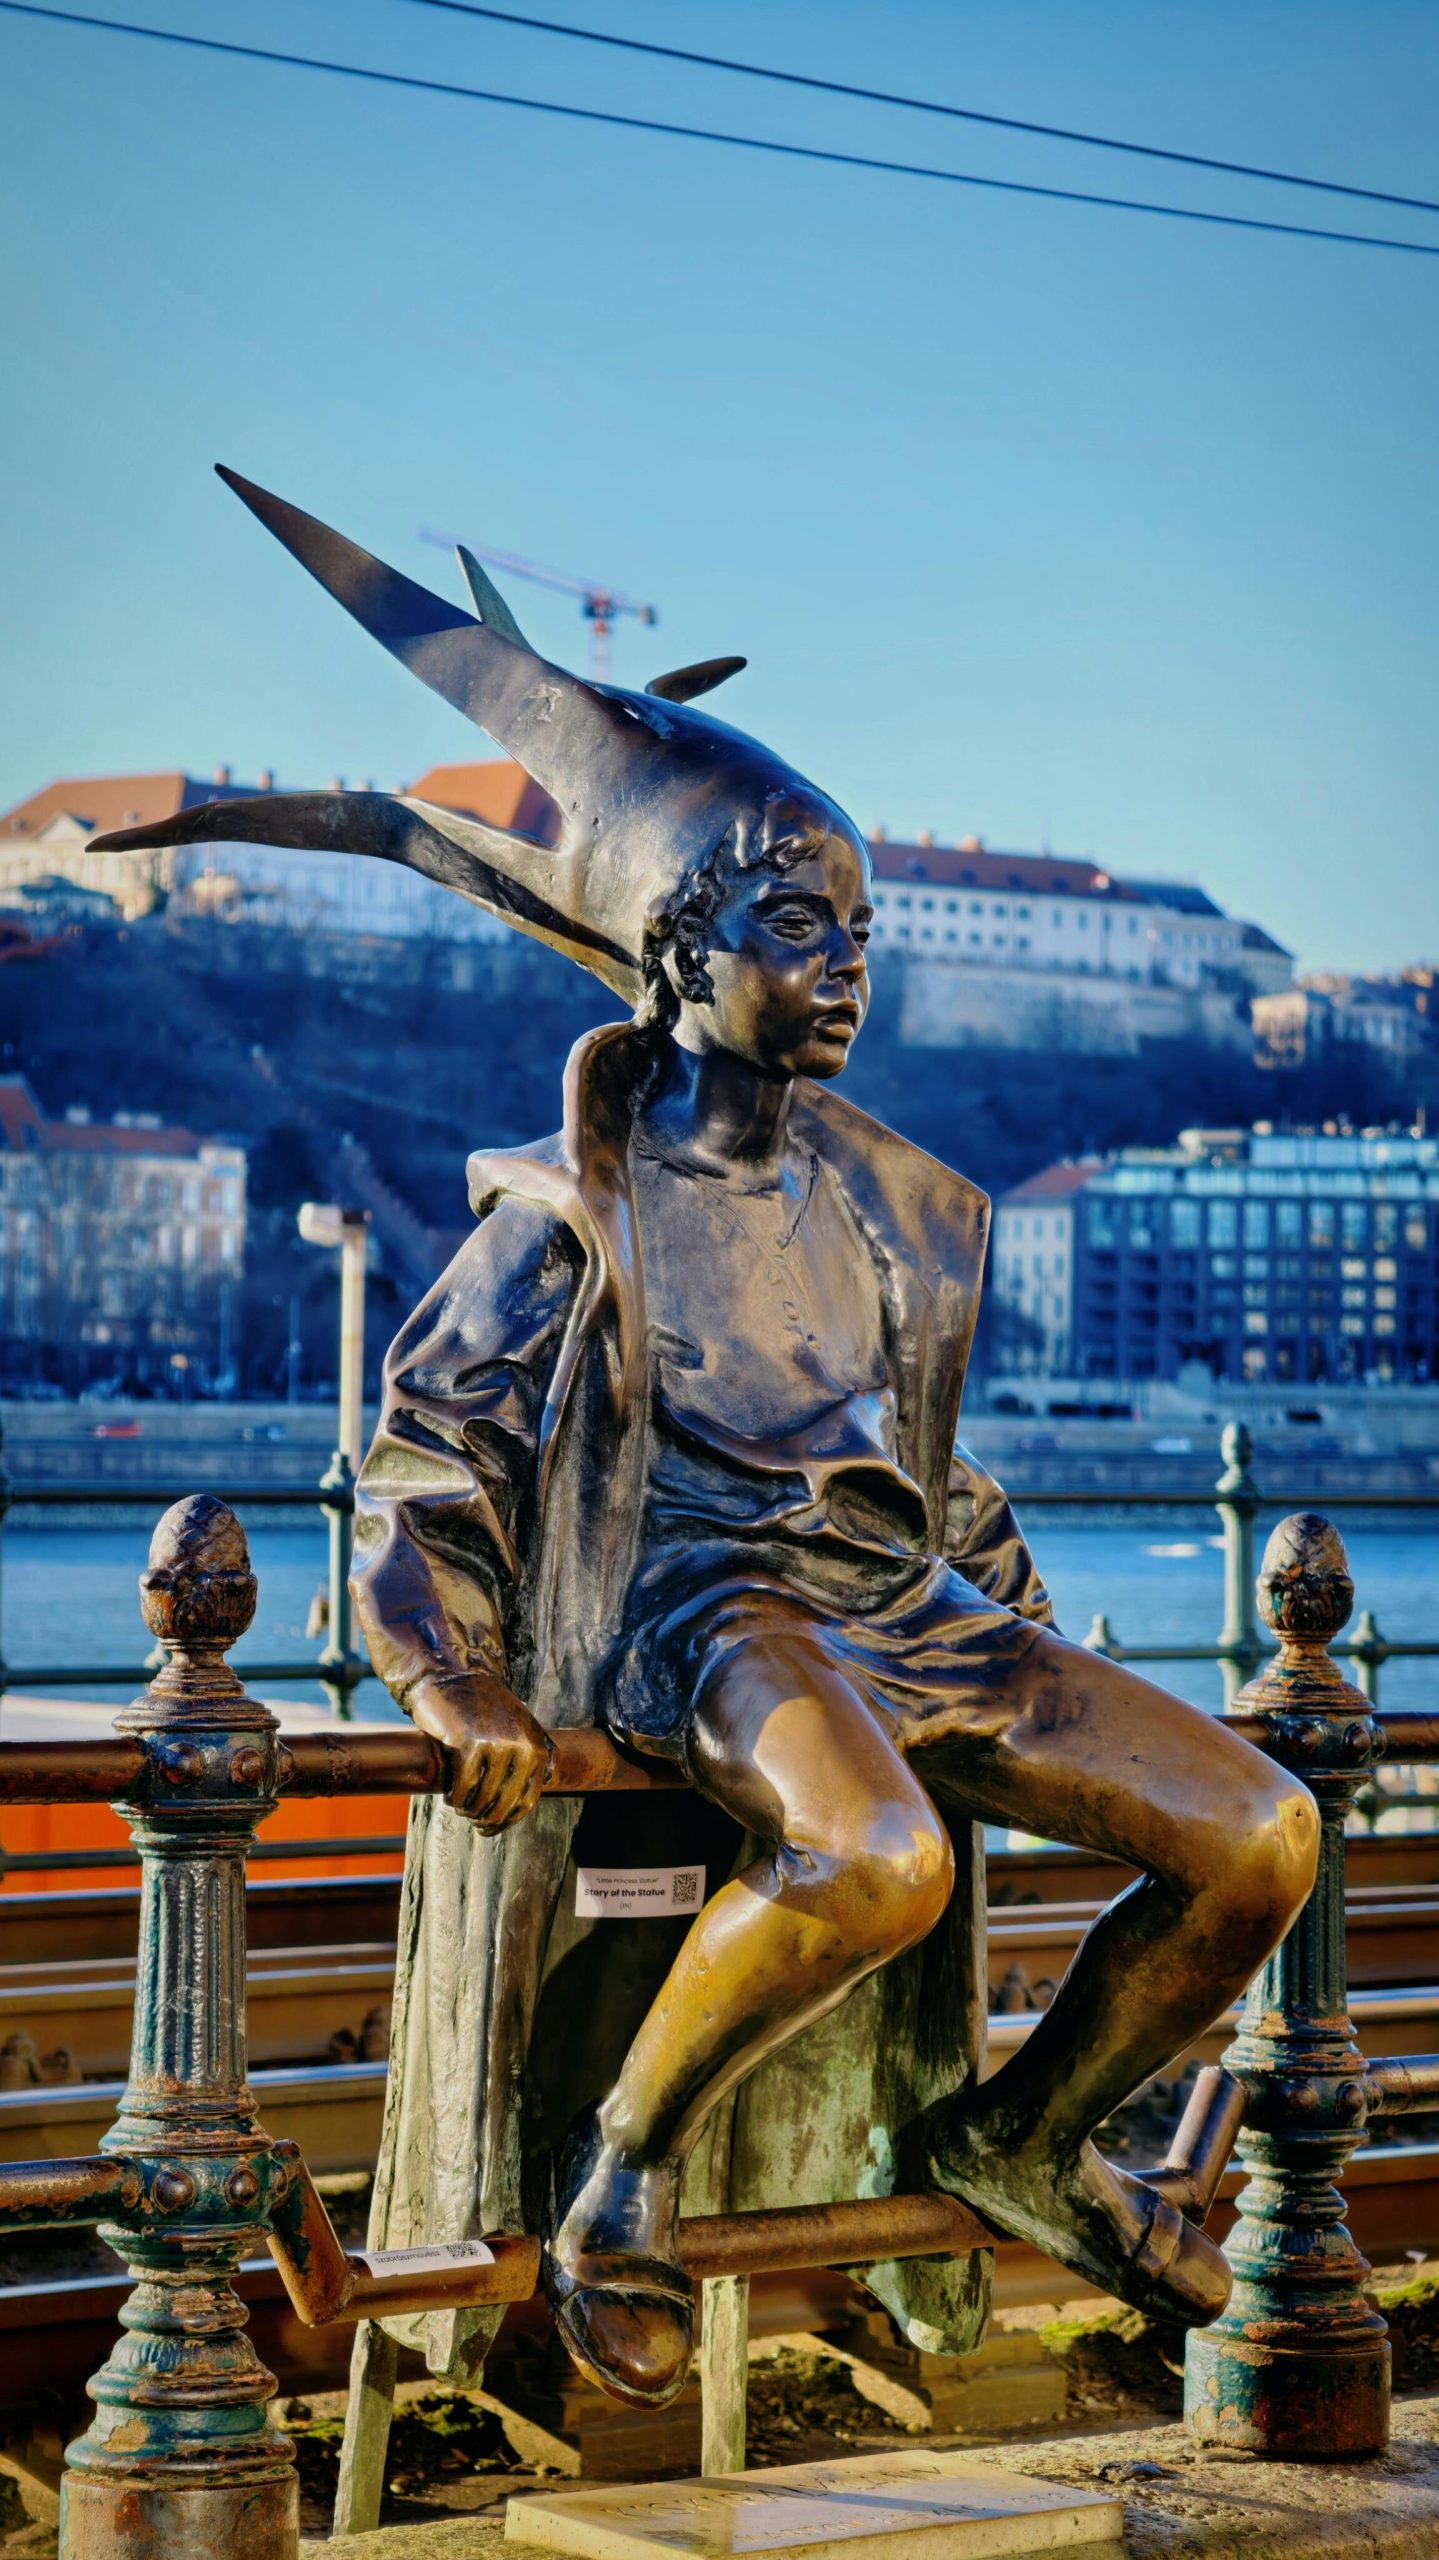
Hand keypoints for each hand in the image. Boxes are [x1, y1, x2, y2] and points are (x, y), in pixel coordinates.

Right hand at [410, 1672, 553, 1830]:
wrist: (456, 1677)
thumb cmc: (487, 1705)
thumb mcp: (523, 1722)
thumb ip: (540, 1748)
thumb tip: (547, 1780)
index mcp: (536, 1746)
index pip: (527, 1800)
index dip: (508, 1821)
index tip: (492, 1826)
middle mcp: (520, 1747)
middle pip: (504, 1804)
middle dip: (487, 1820)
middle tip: (474, 1822)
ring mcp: (495, 1745)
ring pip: (482, 1798)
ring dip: (469, 1810)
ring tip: (460, 1808)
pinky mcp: (468, 1744)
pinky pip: (463, 1787)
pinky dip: (455, 1798)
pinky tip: (449, 1797)